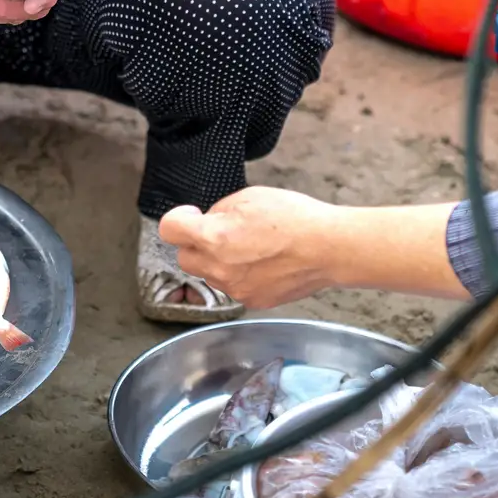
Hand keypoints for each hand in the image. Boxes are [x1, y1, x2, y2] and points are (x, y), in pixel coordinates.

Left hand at [158, 187, 336, 308]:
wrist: (329, 249)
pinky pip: (232, 287)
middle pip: (185, 257)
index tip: (191, 216)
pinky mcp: (252, 301)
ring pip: (209, 275)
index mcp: (214, 238)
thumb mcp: (250, 197)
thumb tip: (210, 221)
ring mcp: (236, 289)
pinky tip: (261, 263)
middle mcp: (219, 268)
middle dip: (196, 244)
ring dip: (217, 261)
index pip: (169, 229)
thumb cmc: (295, 219)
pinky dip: (239, 276)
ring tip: (248, 247)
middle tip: (220, 231)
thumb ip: (220, 210)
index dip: (179, 218)